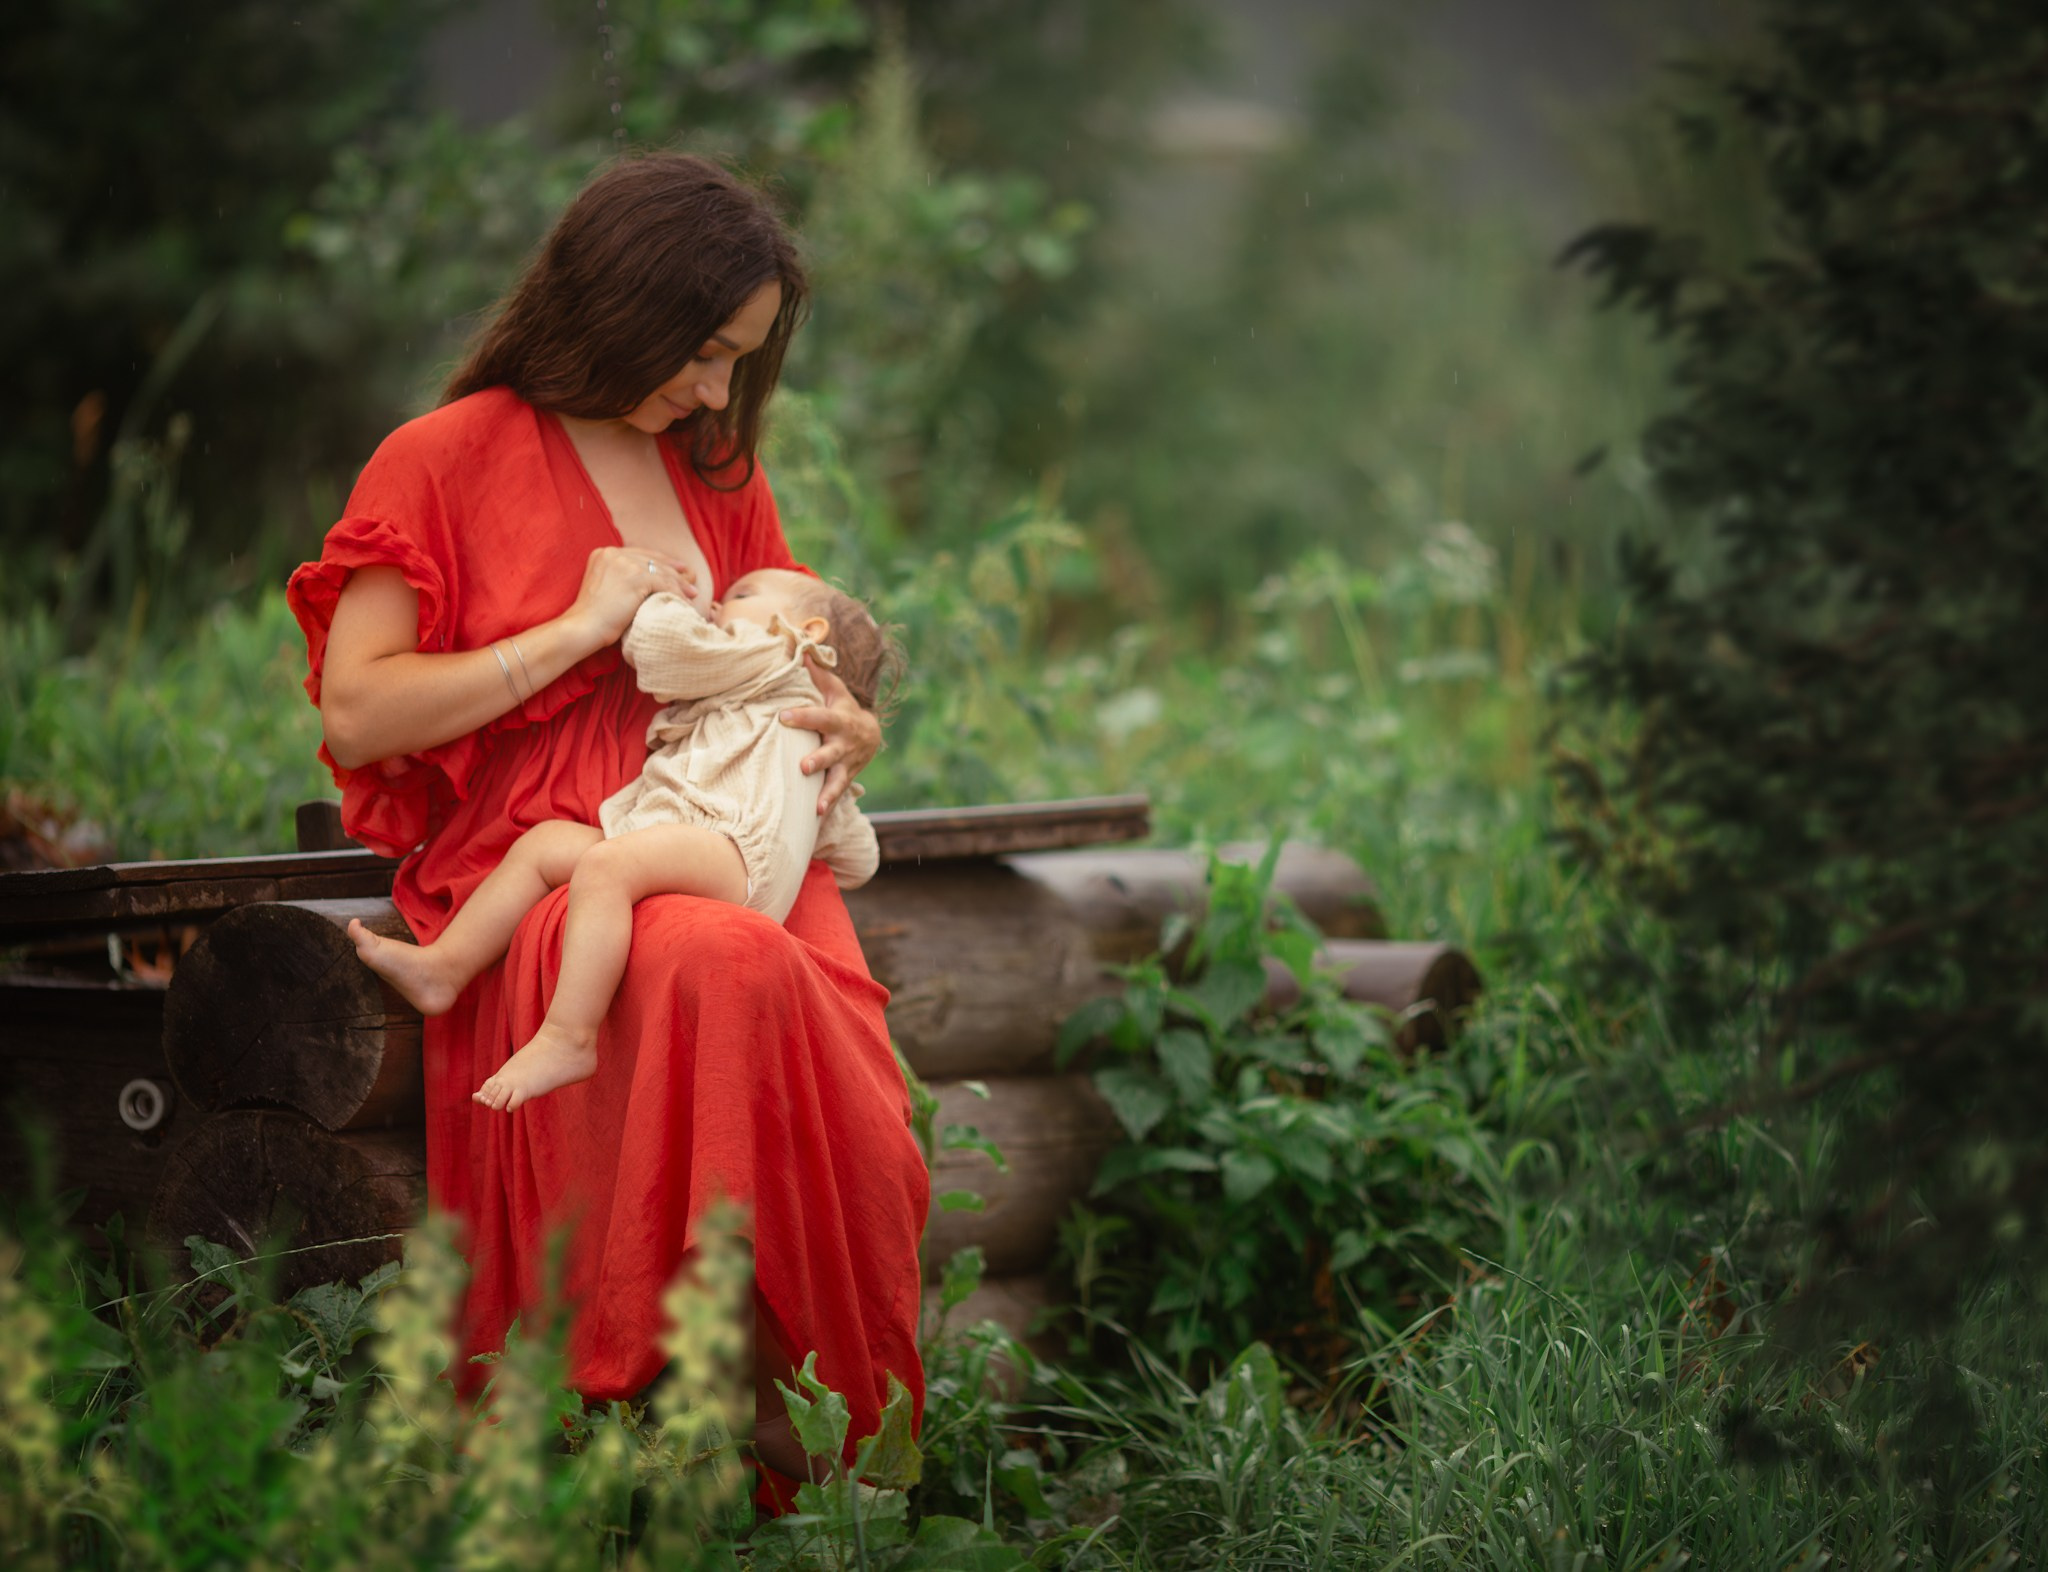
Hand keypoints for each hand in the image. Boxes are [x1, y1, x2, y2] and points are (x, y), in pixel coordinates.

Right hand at [564, 546, 698, 648]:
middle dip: (673, 571)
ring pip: (660, 572)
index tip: (677, 569)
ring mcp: (623, 563)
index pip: (638, 554)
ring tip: (691, 595)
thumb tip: (651, 580)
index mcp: (603, 553)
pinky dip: (676, 594)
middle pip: (651, 560)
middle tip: (690, 579)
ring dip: (678, 584)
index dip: (659, 561)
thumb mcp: (606, 588)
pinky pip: (663, 584)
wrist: (583, 627)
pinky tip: (684, 603)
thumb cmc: (594, 617)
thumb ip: (622, 578)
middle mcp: (612, 553)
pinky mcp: (634, 576)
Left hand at [781, 655, 881, 814]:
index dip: (802, 717)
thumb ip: (816, 675)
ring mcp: (846, 765)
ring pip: (836, 779)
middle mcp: (843, 744)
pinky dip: (828, 805)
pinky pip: (836, 794)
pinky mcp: (845, 780)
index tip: (782, 717)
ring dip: (827, 792)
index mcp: (838, 720)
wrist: (871, 735)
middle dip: (818, 760)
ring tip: (817, 805)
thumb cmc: (842, 709)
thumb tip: (799, 649)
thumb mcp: (834, 691)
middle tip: (803, 767)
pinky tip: (816, 818)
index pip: (818, 717)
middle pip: (831, 753)